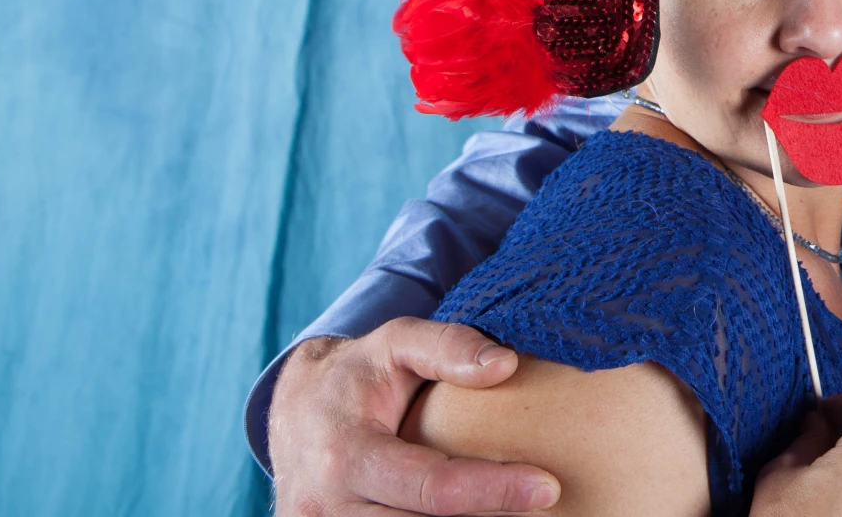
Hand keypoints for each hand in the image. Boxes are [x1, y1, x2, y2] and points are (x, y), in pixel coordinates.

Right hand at [267, 319, 560, 514]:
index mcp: (345, 456)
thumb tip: (505, 365)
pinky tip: (476, 514)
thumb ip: (448, 345)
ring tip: (513, 510)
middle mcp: (327, 508)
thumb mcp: (396, 341)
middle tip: (542, 503)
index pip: (430, 488)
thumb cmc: (358, 374)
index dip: (492, 490)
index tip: (548, 487)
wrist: (294, 410)